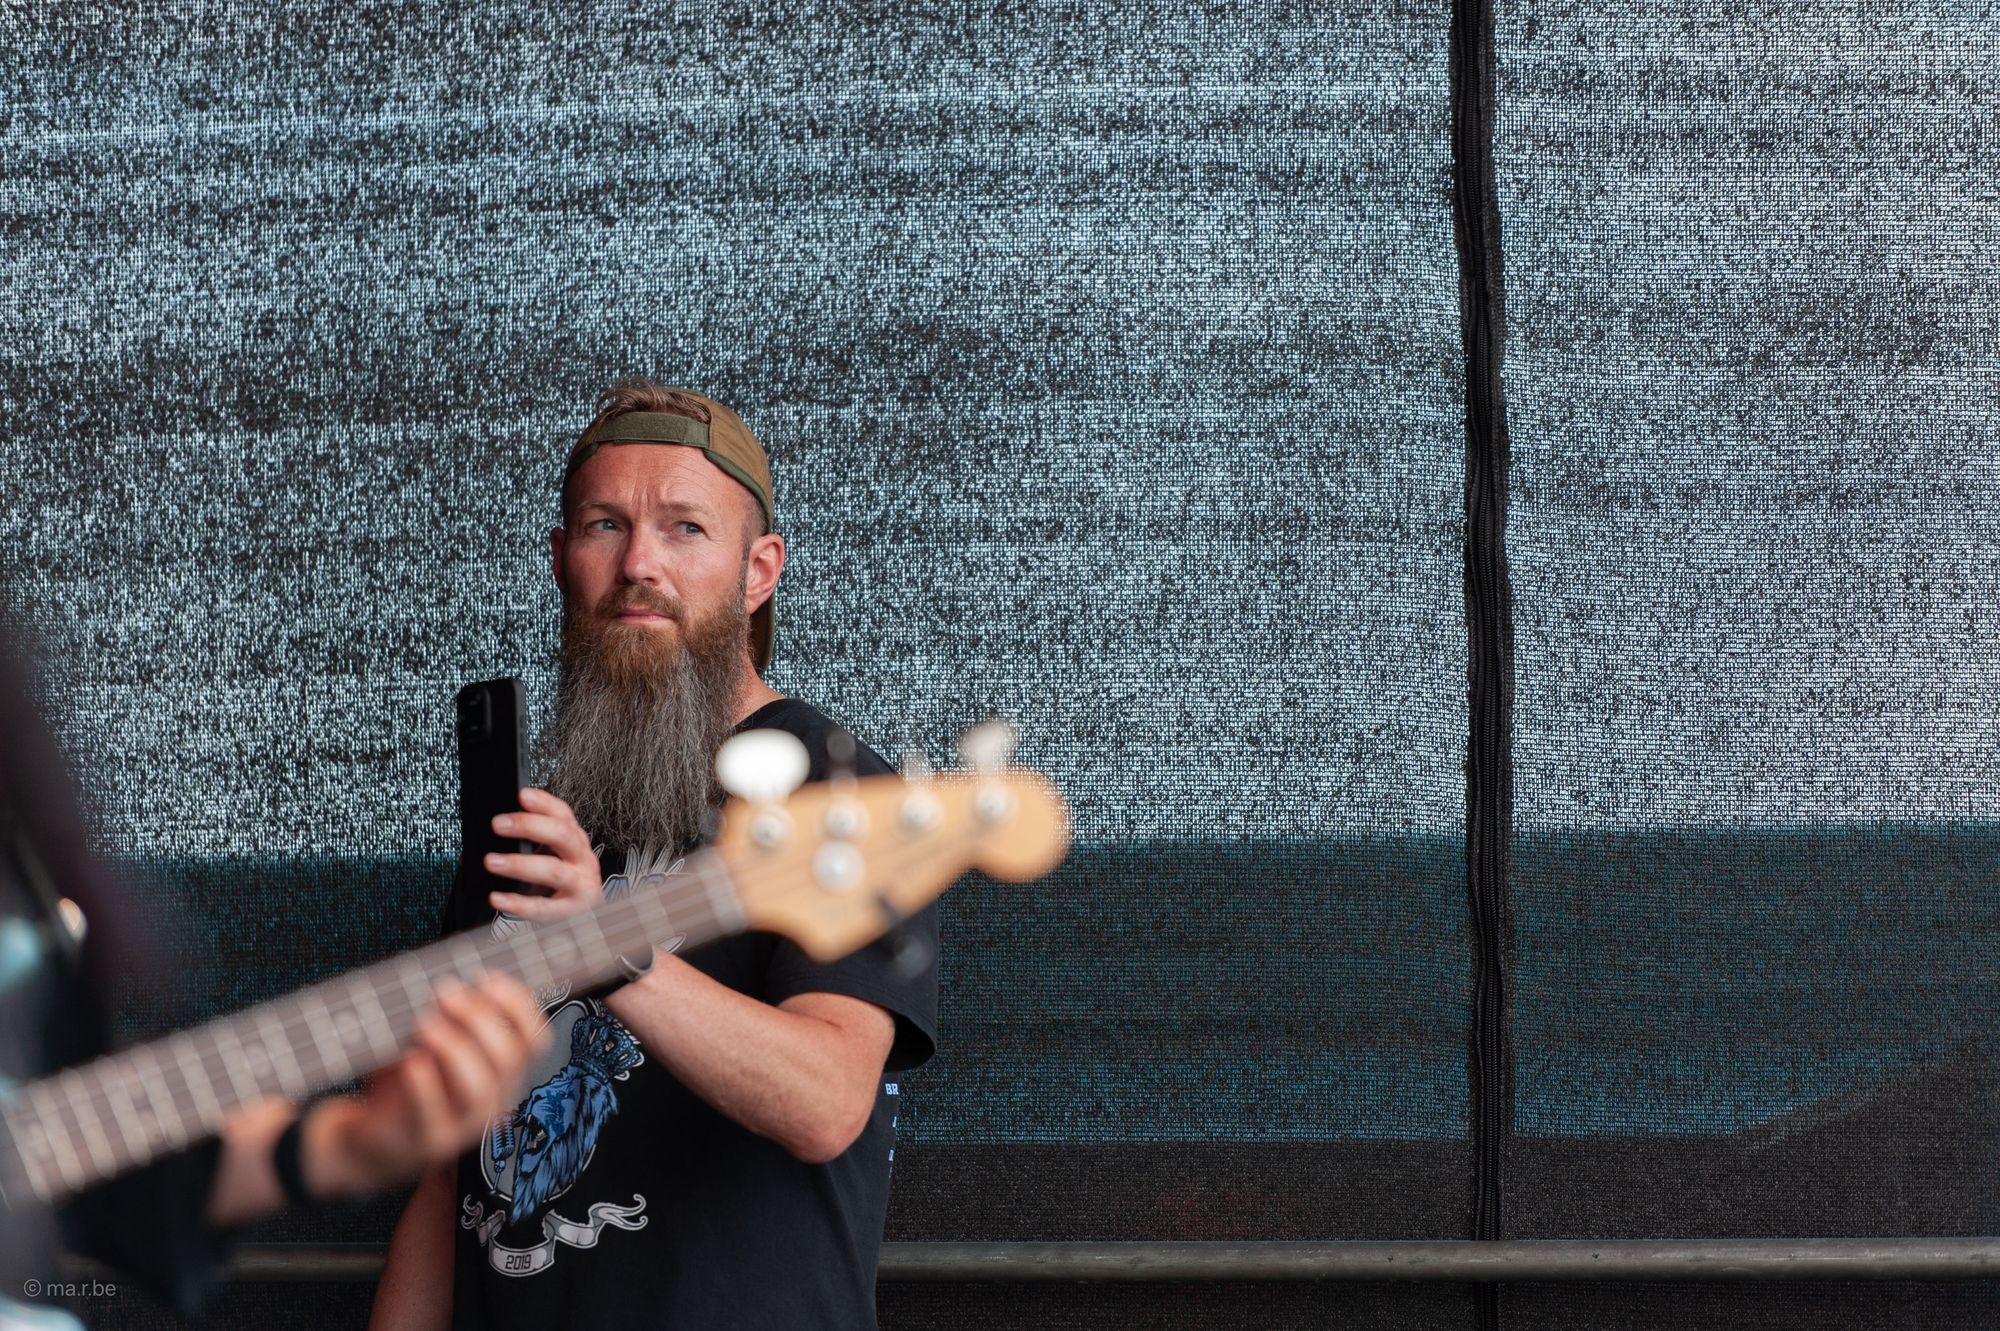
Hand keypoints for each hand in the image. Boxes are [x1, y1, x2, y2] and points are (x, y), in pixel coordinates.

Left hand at [307, 975, 547, 1195]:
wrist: (373, 1138)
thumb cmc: (409, 1084)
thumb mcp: (438, 1044)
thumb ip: (454, 1018)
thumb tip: (457, 980)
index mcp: (503, 1073)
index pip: (535, 1039)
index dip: (517, 1005)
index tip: (487, 978)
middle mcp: (493, 1099)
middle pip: (508, 1057)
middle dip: (479, 1018)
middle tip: (446, 993)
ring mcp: (464, 1124)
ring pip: (478, 1086)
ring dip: (454, 1047)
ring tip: (424, 1024)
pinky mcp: (429, 1142)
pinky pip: (433, 1114)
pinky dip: (424, 1085)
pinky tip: (411, 1060)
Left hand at [485, 787, 603, 922]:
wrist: (584, 922)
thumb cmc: (560, 889)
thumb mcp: (547, 860)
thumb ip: (521, 849)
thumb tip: (474, 850)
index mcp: (575, 842)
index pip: (563, 815)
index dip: (544, 803)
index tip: (522, 795)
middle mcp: (582, 860)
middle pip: (562, 835)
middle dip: (529, 826)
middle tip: (498, 824)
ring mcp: (581, 886)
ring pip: (554, 871)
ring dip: (520, 864)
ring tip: (492, 861)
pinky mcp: (573, 912)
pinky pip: (544, 907)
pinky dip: (518, 903)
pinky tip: (498, 898)